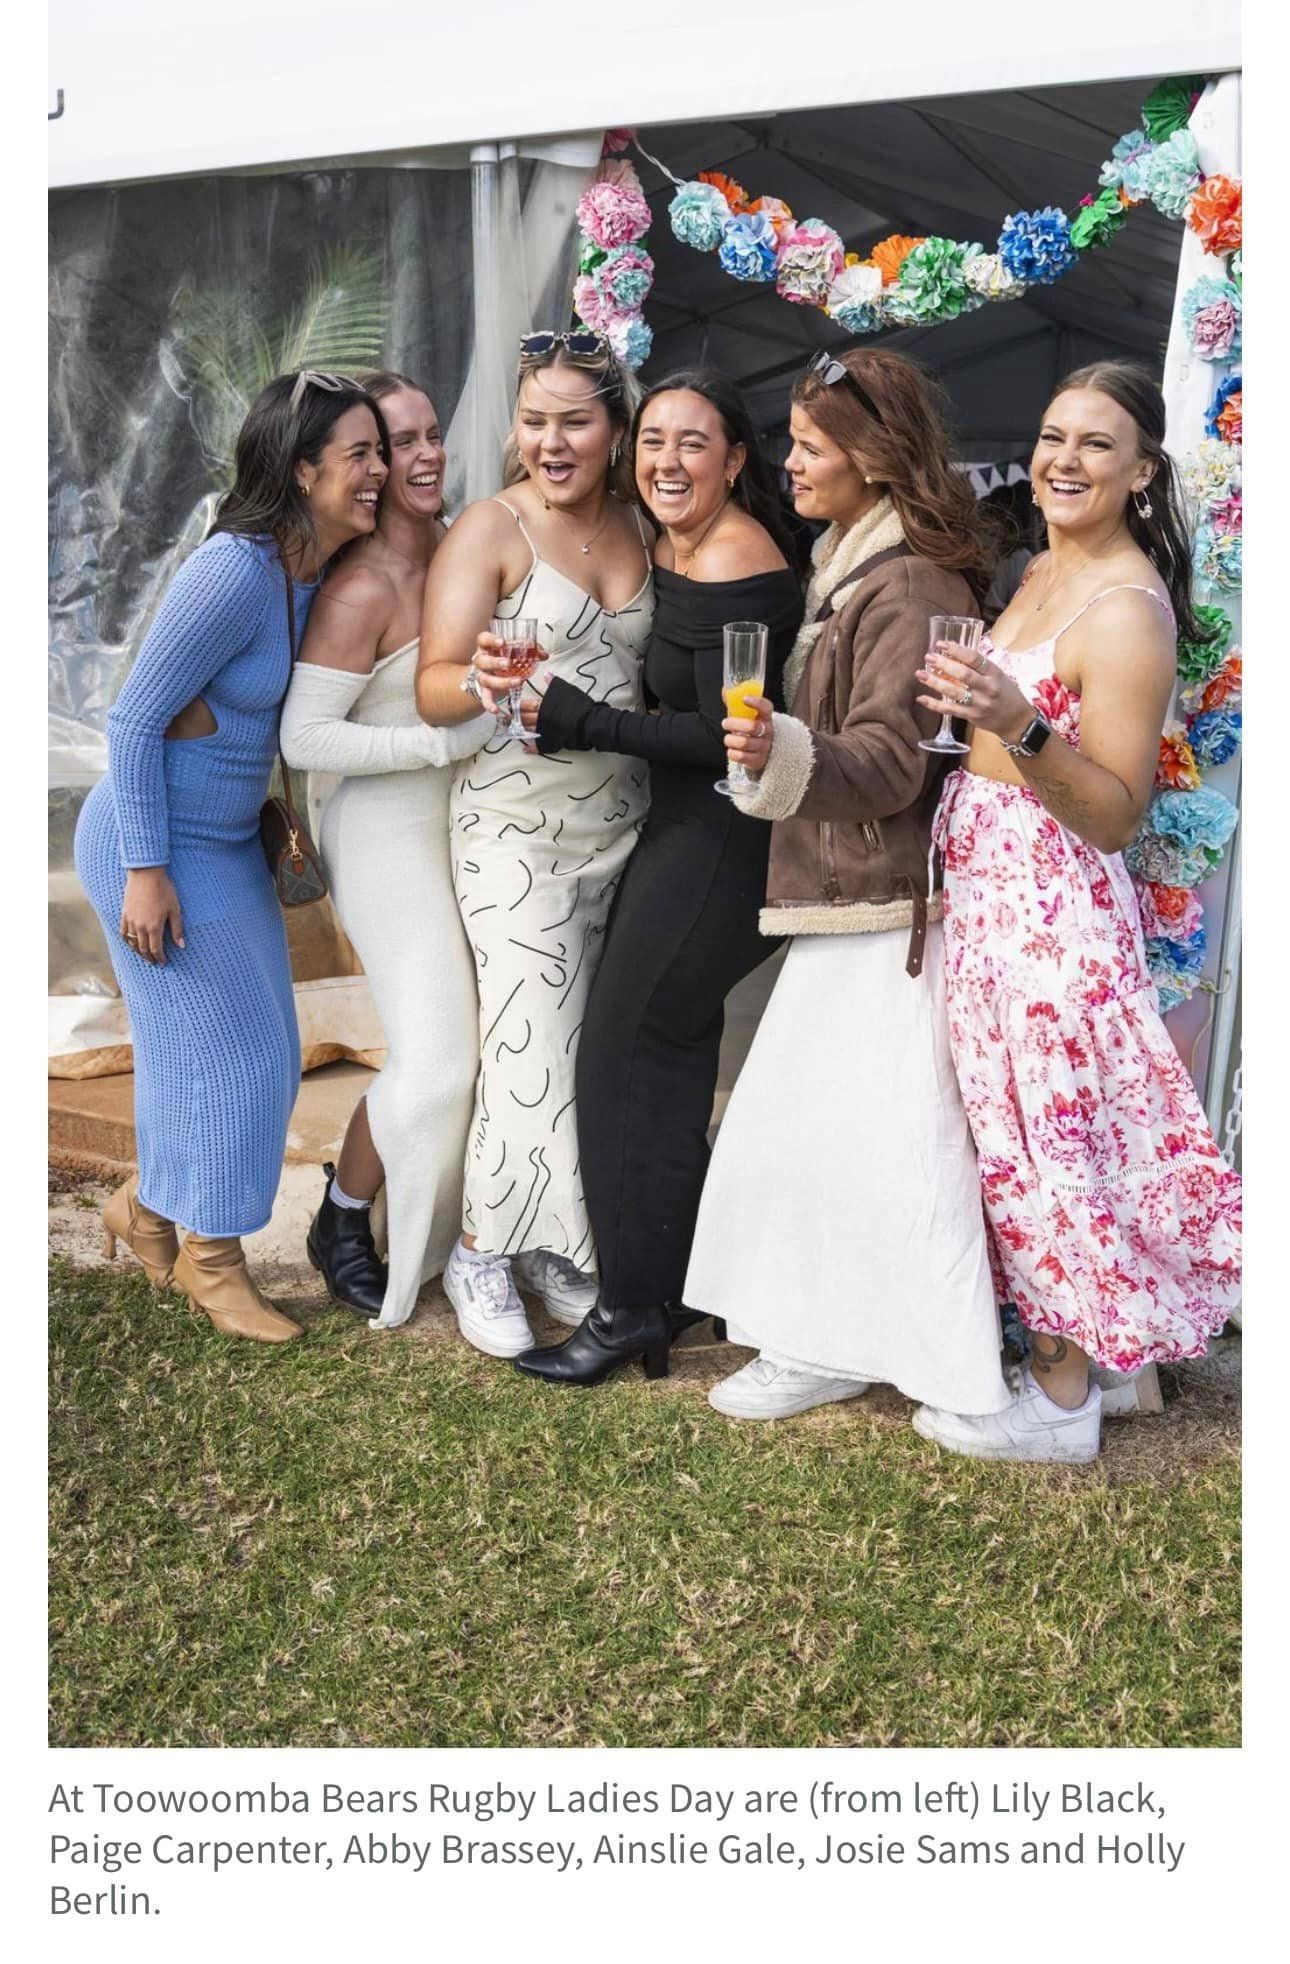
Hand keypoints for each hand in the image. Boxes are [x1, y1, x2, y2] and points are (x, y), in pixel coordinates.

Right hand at [120, 867, 184, 964]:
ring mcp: (130, 921)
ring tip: (144, 955)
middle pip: (143, 949)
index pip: (156, 949)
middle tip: (155, 962)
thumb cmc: (164, 890)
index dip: (160, 958)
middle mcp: (140, 927)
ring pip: (132, 943)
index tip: (164, 962)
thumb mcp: (175, 909)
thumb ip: (177, 929)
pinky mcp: (124, 914)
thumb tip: (181, 946)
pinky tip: (131, 943)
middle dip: (149, 957)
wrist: (146, 874)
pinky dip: (127, 941)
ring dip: (138, 951)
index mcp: (154, 927)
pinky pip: (123, 932)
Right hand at [471, 631, 525, 712]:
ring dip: (501, 682)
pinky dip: (489, 704)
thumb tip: (543, 654)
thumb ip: (529, 651)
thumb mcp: (513, 652)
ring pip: (486, 679)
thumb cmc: (501, 660)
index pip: (484, 639)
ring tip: (517, 682)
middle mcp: (481, 661)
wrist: (488, 675)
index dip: (491, 640)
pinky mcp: (484, 690)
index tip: (502, 642)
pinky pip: (485, 698)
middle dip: (495, 662)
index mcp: (487, 647)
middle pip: (482, 661)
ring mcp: (482, 676)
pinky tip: (495, 709)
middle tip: (508, 663)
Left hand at [722, 697, 772, 776]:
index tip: (745, 699)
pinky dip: (731, 752)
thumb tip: (725, 691)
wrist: (764, 753)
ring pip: (744, 742)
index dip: (757, 702)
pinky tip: (732, 749)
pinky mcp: (757, 760)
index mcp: (767, 718)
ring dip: (730, 739)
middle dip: (734, 724)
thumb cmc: (752, 730)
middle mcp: (768, 732)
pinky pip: (740, 756)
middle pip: (752, 727)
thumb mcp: (748, 717)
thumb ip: (737, 704)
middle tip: (725, 723)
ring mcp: (764, 747)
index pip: (766, 708)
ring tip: (728, 738)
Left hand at [915, 642, 1032, 742]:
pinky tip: (921, 698)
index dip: (957, 650)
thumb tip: (955, 655)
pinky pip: (950, 710)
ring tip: (920, 674)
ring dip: (934, 682)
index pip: (975, 658)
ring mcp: (979, 704)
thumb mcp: (999, 676)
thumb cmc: (1007, 694)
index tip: (941, 644)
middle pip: (963, 674)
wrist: (1017, 721)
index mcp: (995, 673)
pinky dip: (934, 704)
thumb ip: (980, 668)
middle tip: (928, 657)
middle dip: (944, 664)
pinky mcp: (972, 717)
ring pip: (953, 692)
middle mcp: (988, 688)